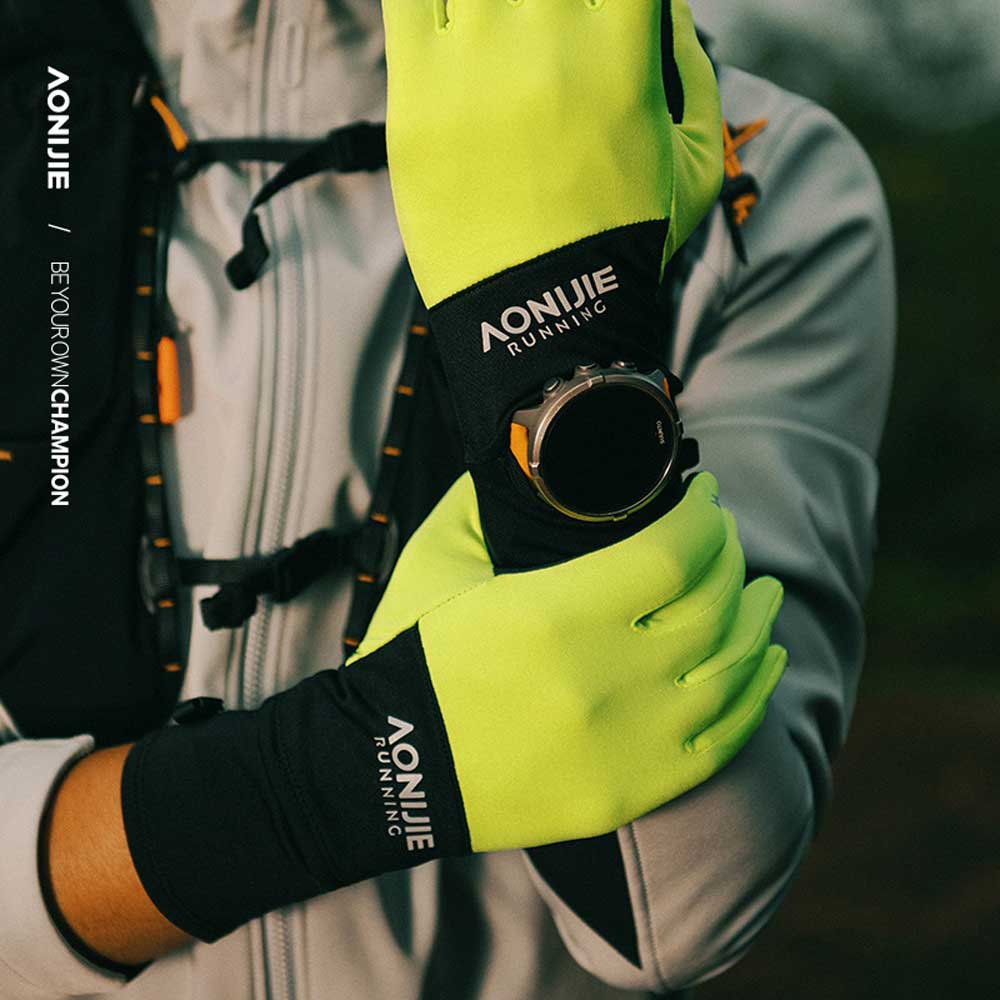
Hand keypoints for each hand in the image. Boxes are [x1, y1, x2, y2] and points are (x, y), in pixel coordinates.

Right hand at [116, 472, 784, 942]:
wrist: (393, 765)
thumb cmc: (417, 652)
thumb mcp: (440, 560)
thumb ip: (489, 499)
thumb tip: (533, 456)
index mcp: (557, 613)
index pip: (672, 552)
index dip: (701, 514)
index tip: (703, 494)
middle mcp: (605, 678)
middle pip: (713, 606)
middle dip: (729, 555)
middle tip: (722, 534)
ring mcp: (628, 742)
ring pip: (732, 668)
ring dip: (757, 618)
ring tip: (761, 588)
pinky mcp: (633, 788)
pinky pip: (724, 737)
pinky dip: (755, 690)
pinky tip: (764, 657)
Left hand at [381, 0, 723, 565]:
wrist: (550, 324)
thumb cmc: (624, 246)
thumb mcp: (696, 161)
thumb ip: (690, 65)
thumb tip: (668, 7)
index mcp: (622, 51)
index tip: (594, 16)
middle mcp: (546, 42)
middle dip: (546, 5)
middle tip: (541, 33)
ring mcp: (475, 67)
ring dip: (489, 7)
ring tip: (499, 35)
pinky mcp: (418, 101)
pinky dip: (426, 1)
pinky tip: (446, 21)